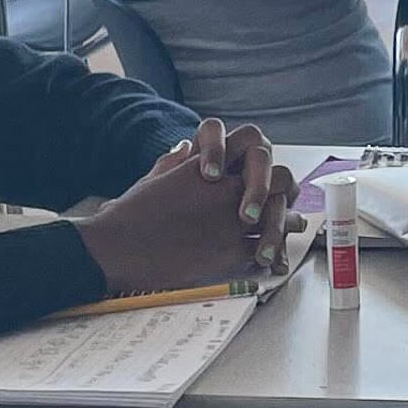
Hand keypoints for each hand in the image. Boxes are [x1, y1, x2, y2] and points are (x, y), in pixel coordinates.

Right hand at [76, 120, 290, 293]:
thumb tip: (185, 147)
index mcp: (207, 167)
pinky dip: (271, 256)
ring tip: (291, 228)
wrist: (116, 249)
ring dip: (286, 224)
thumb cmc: (127, 216)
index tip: (263, 173)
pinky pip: (266, 250)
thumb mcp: (151, 180)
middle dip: (285, 191)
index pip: (252, 146)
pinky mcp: (232, 251)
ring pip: (281, 216)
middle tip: (285, 201)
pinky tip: (272, 261)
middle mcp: (226, 189)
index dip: (262, 160)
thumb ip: (173, 163)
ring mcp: (232, 220)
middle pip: (279, 178)